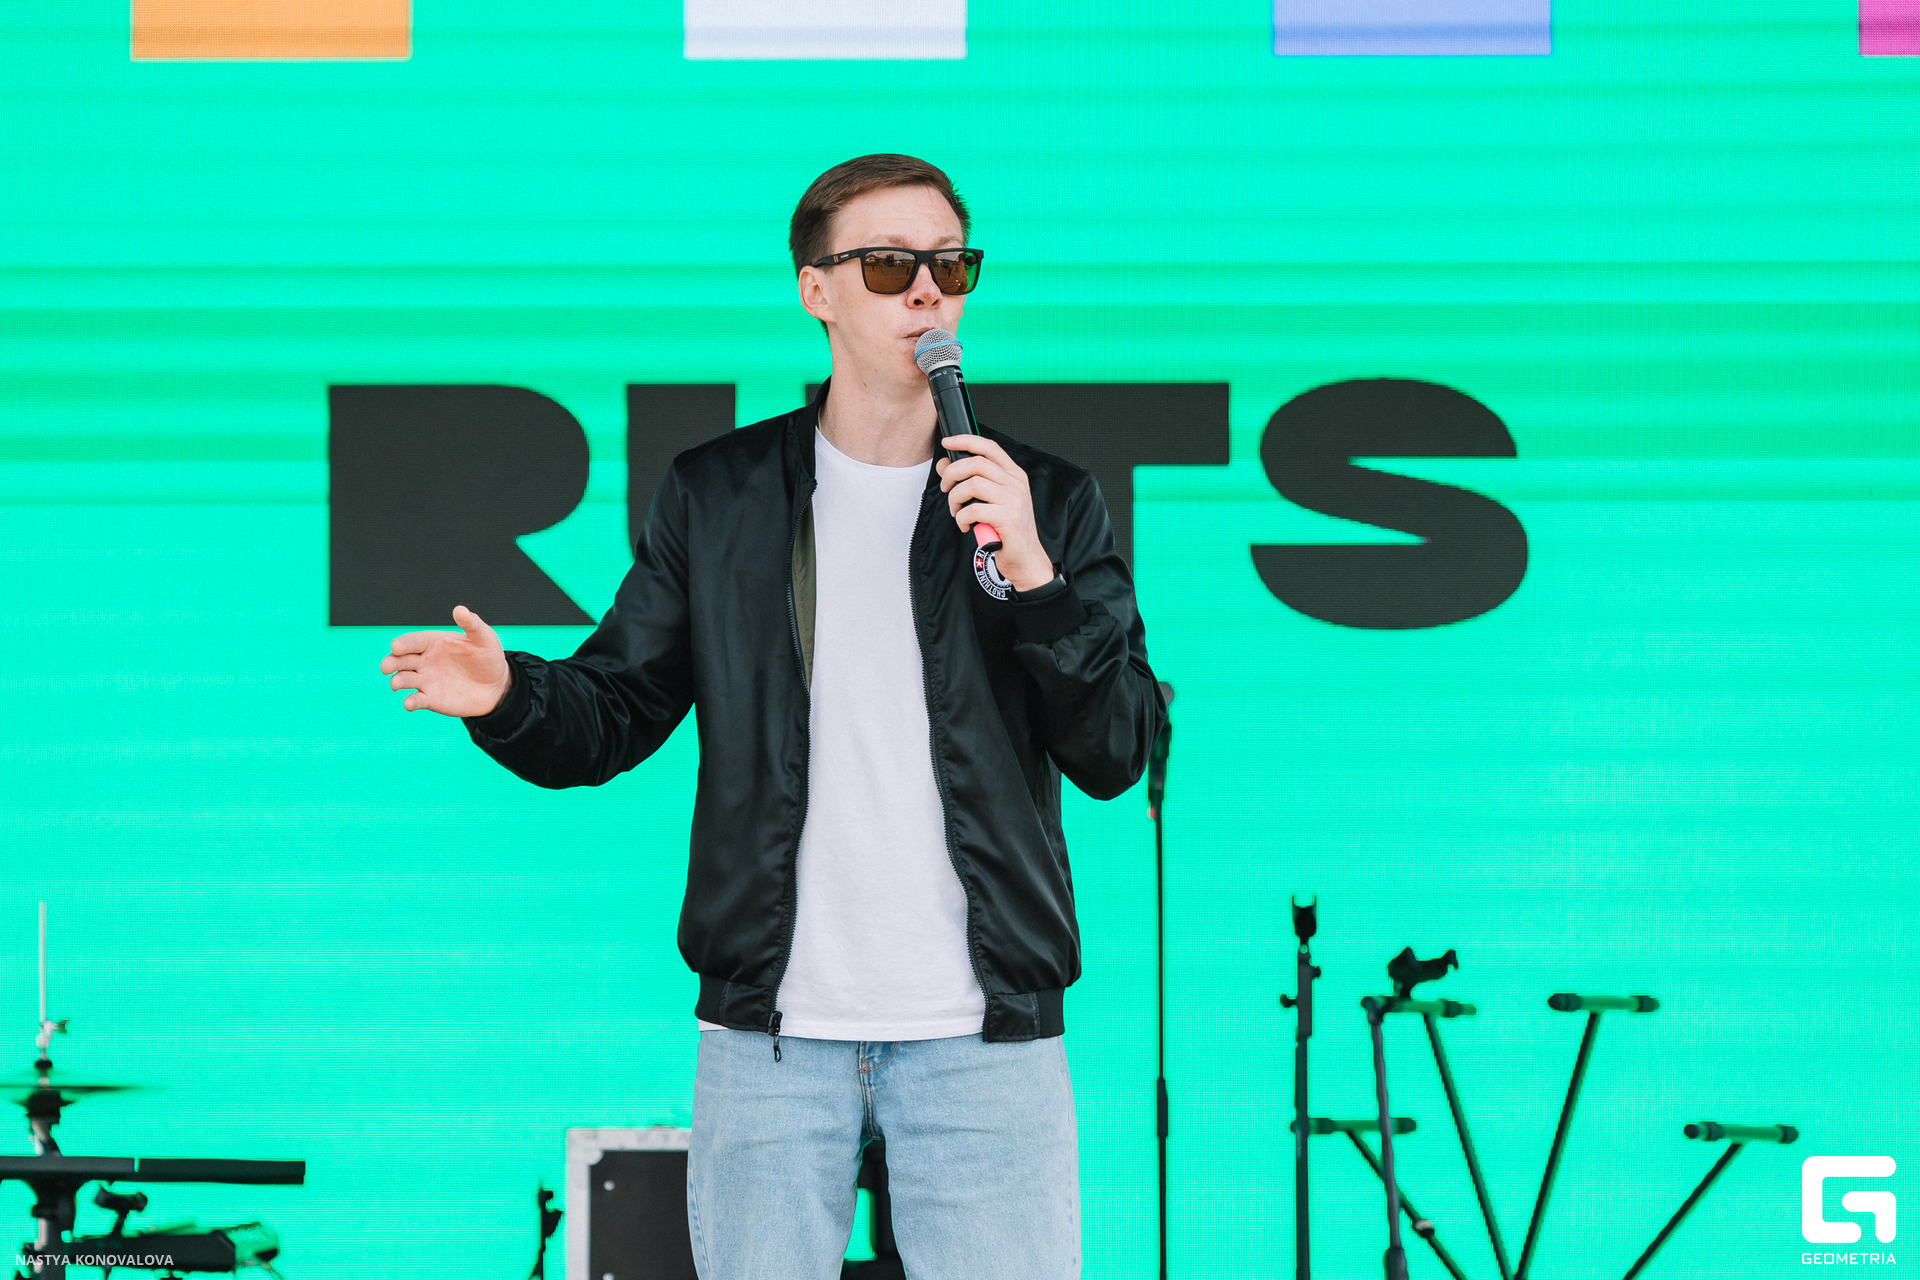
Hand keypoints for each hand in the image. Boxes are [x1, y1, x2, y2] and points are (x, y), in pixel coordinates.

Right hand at [380, 605, 512, 716]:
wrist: (497, 686)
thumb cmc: (488, 657)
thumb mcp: (483, 638)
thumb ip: (471, 624)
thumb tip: (459, 609)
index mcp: (432, 643)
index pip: (412, 641)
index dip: (402, 643)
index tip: (396, 647)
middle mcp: (424, 660)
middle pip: (401, 660)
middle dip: (391, 662)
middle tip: (386, 666)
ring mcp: (425, 680)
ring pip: (404, 679)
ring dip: (397, 681)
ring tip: (396, 683)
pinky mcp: (430, 699)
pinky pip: (416, 700)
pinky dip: (410, 702)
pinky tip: (409, 703)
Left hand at [935, 436, 1053, 591]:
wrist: (1025, 559)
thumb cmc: (1007, 530)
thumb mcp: (988, 501)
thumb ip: (969, 481)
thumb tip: (945, 464)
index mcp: (1014, 475)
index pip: (989, 447)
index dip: (965, 440)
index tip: (947, 441)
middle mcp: (1016, 484)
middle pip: (976, 463)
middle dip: (952, 473)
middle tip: (945, 488)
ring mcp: (1014, 500)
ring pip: (972, 484)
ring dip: (955, 498)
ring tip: (956, 511)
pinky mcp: (1008, 518)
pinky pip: (973, 510)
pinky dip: (961, 518)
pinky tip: (965, 526)